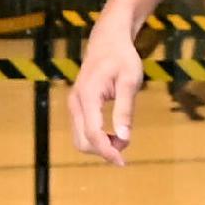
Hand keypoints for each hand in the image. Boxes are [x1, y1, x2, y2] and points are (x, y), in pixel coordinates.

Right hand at [63, 19, 146, 162]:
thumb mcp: (130, 81)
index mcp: (88, 95)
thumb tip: (124, 138)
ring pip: (80, 139)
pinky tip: (114, 135)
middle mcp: (76, 102)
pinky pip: (82, 131)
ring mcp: (74, 105)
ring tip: (122, 139)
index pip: (92, 133)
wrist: (108, 42)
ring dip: (101, 146)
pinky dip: (97, 139)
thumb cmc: (122, 59)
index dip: (107, 151)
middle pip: (83, 141)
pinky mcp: (77, 107)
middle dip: (104, 150)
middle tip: (127, 144)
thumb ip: (125, 110)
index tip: (123, 162)